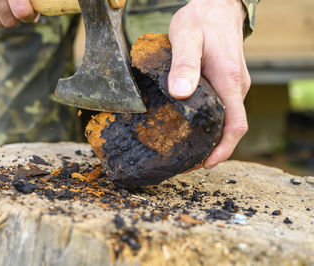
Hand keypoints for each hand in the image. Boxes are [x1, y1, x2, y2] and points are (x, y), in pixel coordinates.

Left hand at [168, 0, 249, 168]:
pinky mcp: (226, 82)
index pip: (235, 125)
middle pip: (229, 128)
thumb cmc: (201, 18)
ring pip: (225, 119)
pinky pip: (221, 109)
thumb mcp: (186, 36)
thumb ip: (184, 64)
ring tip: (183, 148)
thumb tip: (180, 93)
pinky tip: (189, 126)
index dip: (223, 150)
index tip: (205, 164)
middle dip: (211, 149)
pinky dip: (208, 123)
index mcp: (229, 80)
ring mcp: (233, 85)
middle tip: (183, 161)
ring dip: (209, 137)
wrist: (217, 5)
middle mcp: (235, 86)